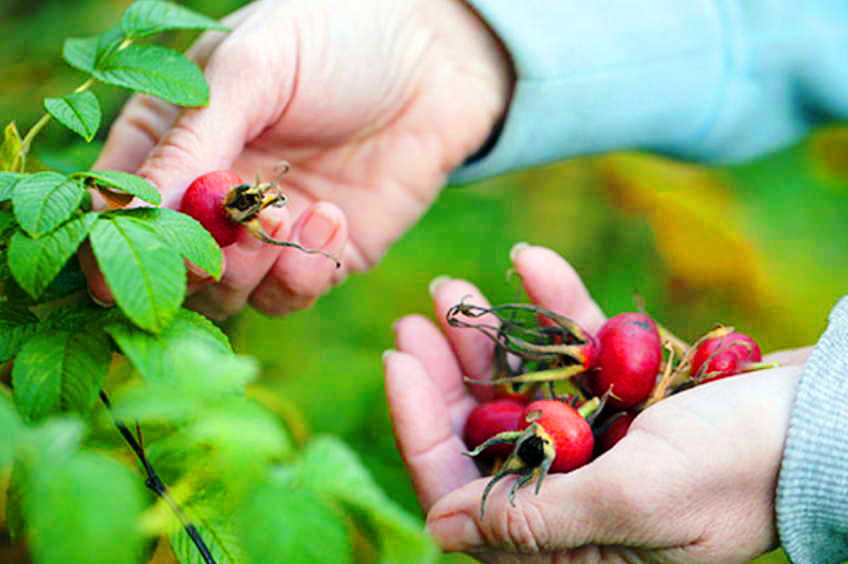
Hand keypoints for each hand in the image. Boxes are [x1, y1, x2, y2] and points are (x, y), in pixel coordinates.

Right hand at [83, 0, 512, 318]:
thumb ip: (191, 140)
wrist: (433, 60)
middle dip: (194, 261)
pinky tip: (332, 219)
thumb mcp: (251, 70)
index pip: (118, 206)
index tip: (126, 260)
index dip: (112, 242)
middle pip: (169, 266)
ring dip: (250, 268)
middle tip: (233, 229)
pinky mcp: (319, 256)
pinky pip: (289, 295)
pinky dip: (303, 273)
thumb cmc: (334, 38)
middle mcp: (210, 194)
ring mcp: (265, 231)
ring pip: (226, 294)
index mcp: (172, 138)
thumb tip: (123, 210)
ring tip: (290, 215)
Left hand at [384, 244, 803, 561]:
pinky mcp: (628, 396)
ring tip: (454, 285)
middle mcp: (576, 494)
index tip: (398, 359)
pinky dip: (555, 308)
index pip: (467, 489)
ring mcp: (601, 440)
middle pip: (487, 430)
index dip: (423, 425)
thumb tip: (439, 529)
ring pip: (522, 385)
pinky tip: (531, 262)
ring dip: (491, 333)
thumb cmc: (739, 469)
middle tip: (421, 313)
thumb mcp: (636, 499)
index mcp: (569, 541)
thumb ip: (536, 520)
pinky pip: (577, 351)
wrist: (830, 423)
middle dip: (449, 371)